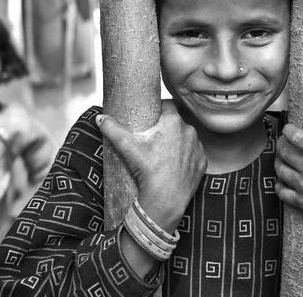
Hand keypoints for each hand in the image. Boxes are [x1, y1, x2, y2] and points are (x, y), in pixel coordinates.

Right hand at [96, 100, 207, 230]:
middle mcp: (190, 131)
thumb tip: (100, 118)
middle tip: (154, 138)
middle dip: (167, 127)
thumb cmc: (148, 169)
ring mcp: (198, 147)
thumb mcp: (127, 147)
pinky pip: (195, 154)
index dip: (160, 108)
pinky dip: (187, 157)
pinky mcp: (202, 162)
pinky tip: (176, 164)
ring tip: (165, 152)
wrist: (165, 198)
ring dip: (179, 141)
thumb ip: (112, 129)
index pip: (168, 104)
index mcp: (173, 122)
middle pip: (177, 122)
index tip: (152, 116)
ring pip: (187, 138)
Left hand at [274, 125, 302, 252]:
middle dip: (280, 144)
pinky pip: (280, 190)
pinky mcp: (301, 203)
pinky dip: (278, 184)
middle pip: (284, 151)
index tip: (287, 129)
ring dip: (277, 162)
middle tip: (282, 142)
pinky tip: (282, 181)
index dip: (288, 130)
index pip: (299, 137)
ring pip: (279, 169)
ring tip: (281, 159)